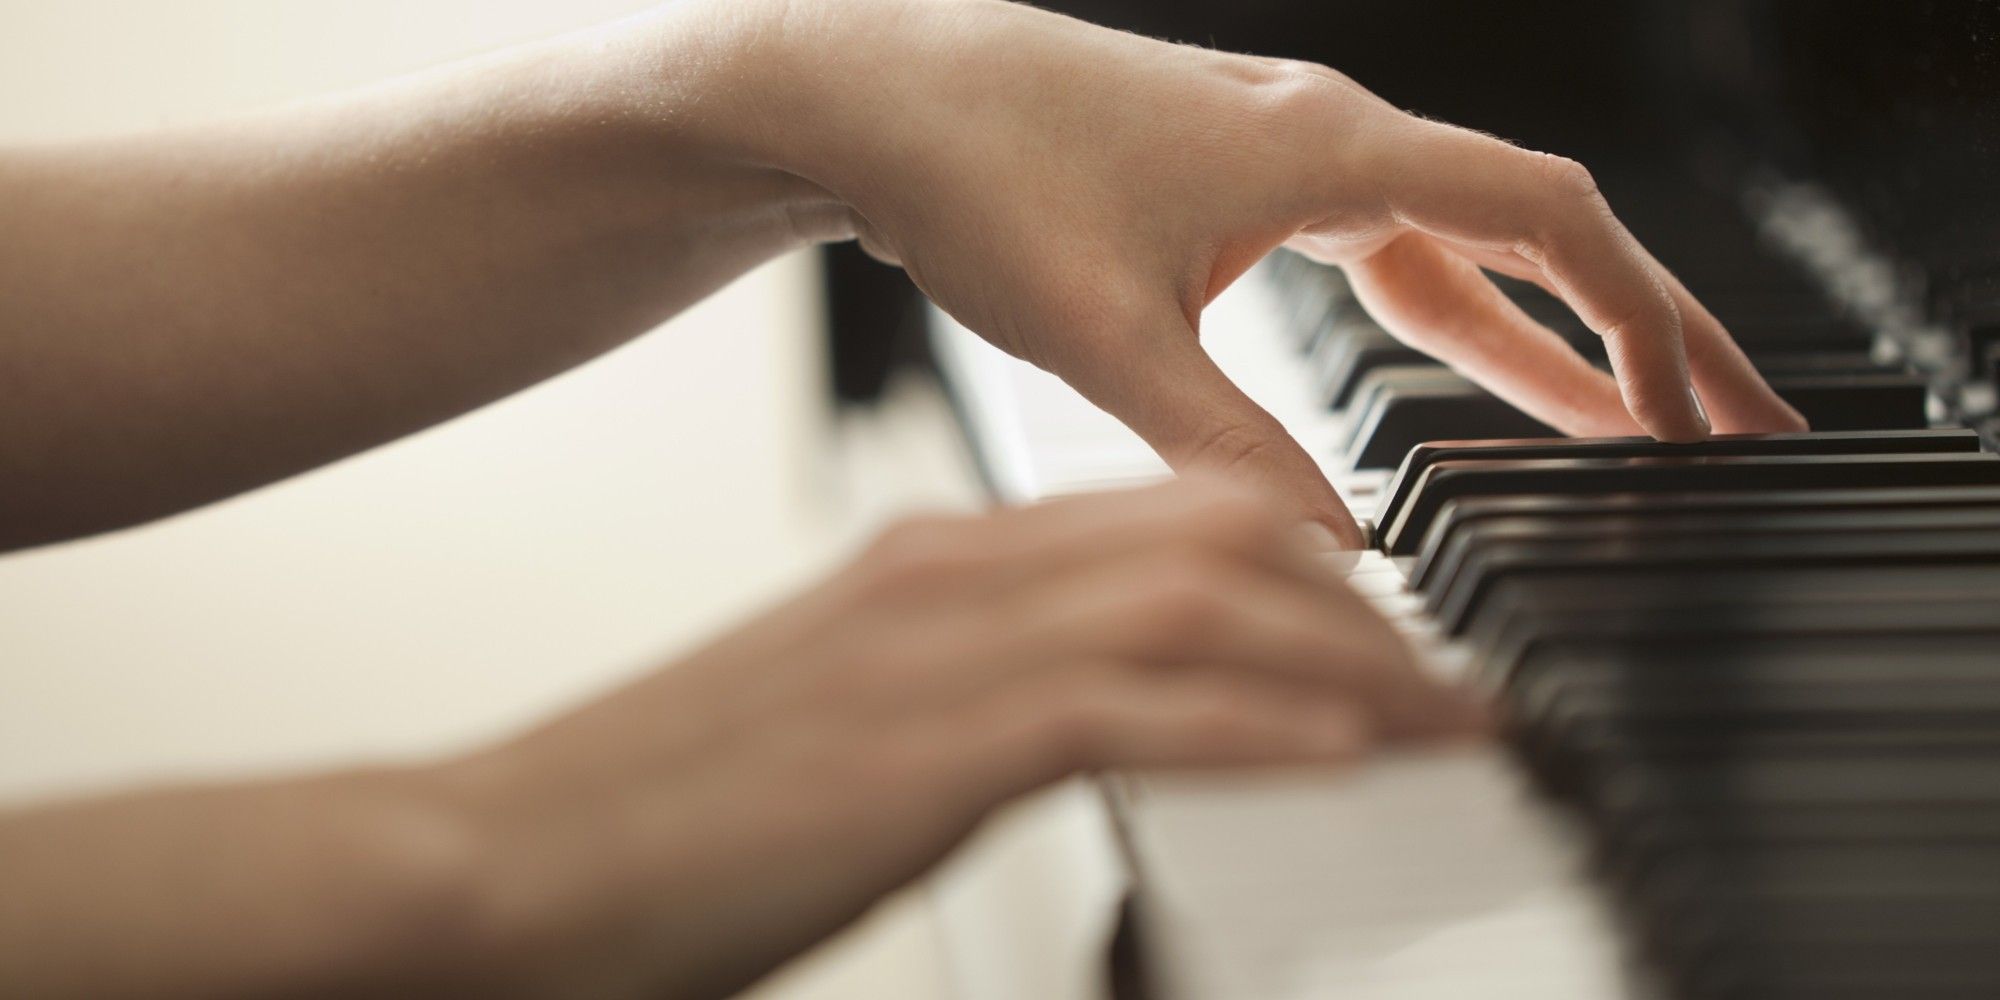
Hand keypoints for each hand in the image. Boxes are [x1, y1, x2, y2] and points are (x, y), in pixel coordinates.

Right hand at [443, 480, 1484, 996]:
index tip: (1382, 627)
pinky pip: (1131, 712)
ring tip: (1445, 723)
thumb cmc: (659, 815)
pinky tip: (1346, 756)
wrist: (495, 865)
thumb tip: (1071, 714)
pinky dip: (1257, 729)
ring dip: (1348, 665)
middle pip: (1213, 543)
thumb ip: (955, 693)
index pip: (1163, 522)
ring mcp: (933, 654)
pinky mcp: (921, 750)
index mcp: (928, 563)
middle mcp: (945, 577)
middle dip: (1359, 609)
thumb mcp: (837, 718)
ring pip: (1201, 614)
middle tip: (1449, 679)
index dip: (1301, 567)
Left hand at [756, 0, 1806, 545]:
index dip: (1640, 322)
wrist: (873, 93)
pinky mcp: (1238, 188)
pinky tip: (1472, 378)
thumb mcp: (1103, 331)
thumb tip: (1334, 551)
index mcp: (1326, 149)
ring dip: (1546, 336)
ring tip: (1628, 424)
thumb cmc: (972, 168)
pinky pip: (1386, 255)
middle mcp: (1325, 138)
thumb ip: (1224, 448)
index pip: (1545, 222)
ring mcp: (1284, 159)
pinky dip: (1451, 320)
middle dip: (1642, 330)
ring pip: (1461, 249)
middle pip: (1536, 231)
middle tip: (1732, 420)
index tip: (1699, 415)